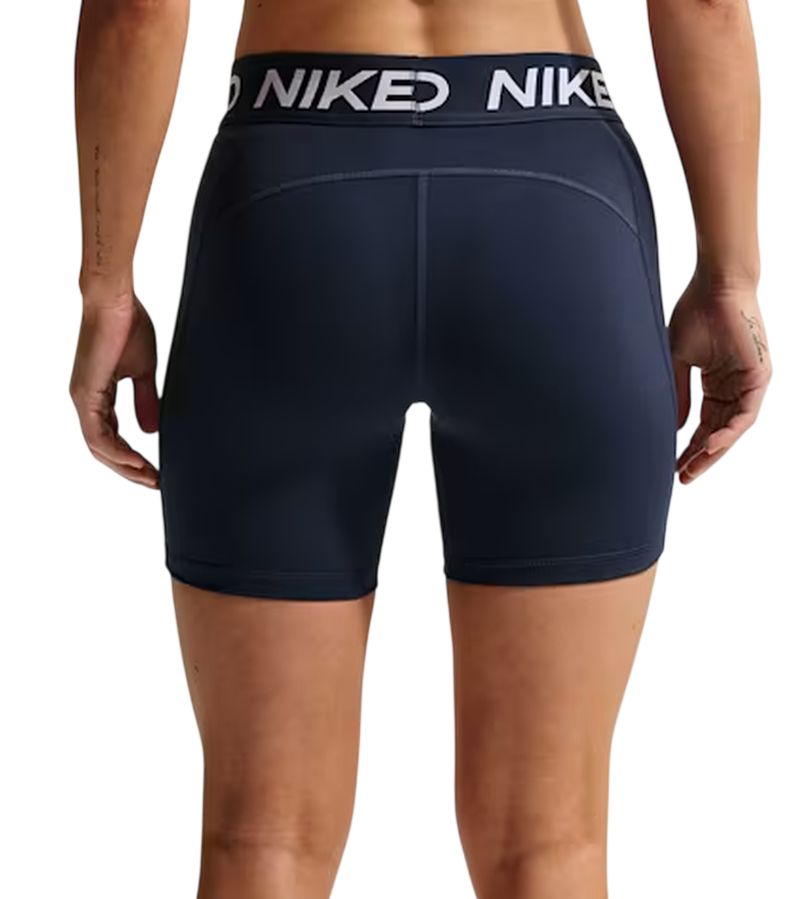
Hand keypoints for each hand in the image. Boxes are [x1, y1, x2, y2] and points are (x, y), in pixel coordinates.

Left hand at [69, 291, 159, 487]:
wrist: (116, 301)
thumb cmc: (129, 325)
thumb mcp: (144, 372)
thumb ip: (146, 401)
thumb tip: (151, 431)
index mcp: (98, 395)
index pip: (113, 437)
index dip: (133, 457)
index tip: (156, 469)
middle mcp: (86, 400)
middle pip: (104, 449)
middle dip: (130, 470)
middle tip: (155, 482)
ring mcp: (83, 398)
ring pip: (99, 447)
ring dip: (125, 466)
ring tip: (149, 477)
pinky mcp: (86, 394)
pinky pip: (98, 435)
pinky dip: (117, 452)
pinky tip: (136, 461)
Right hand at [669, 271, 771, 483]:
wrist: (715, 285)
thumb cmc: (695, 313)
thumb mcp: (678, 361)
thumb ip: (679, 394)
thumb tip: (675, 427)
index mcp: (716, 382)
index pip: (704, 424)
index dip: (688, 446)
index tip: (672, 466)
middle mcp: (734, 386)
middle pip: (719, 431)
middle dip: (701, 457)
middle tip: (683, 477)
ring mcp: (748, 382)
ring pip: (733, 428)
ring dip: (714, 451)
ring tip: (693, 469)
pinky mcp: (759, 376)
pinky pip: (746, 413)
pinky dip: (729, 431)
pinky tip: (710, 445)